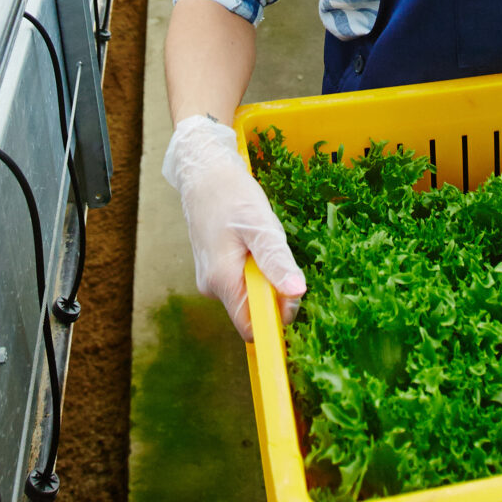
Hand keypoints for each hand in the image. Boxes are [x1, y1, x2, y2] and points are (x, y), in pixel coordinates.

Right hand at [160, 114, 305, 341]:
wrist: (204, 173)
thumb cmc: (231, 195)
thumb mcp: (261, 225)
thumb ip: (276, 261)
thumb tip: (297, 292)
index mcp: (221, 281)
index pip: (252, 327)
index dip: (277, 316)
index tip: (292, 289)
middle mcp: (211, 287)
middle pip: (253, 311)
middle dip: (273, 290)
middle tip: (275, 251)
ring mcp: (209, 280)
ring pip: (248, 294)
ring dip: (264, 275)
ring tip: (260, 240)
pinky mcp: (213, 270)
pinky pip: (241, 281)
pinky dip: (254, 267)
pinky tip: (251, 241)